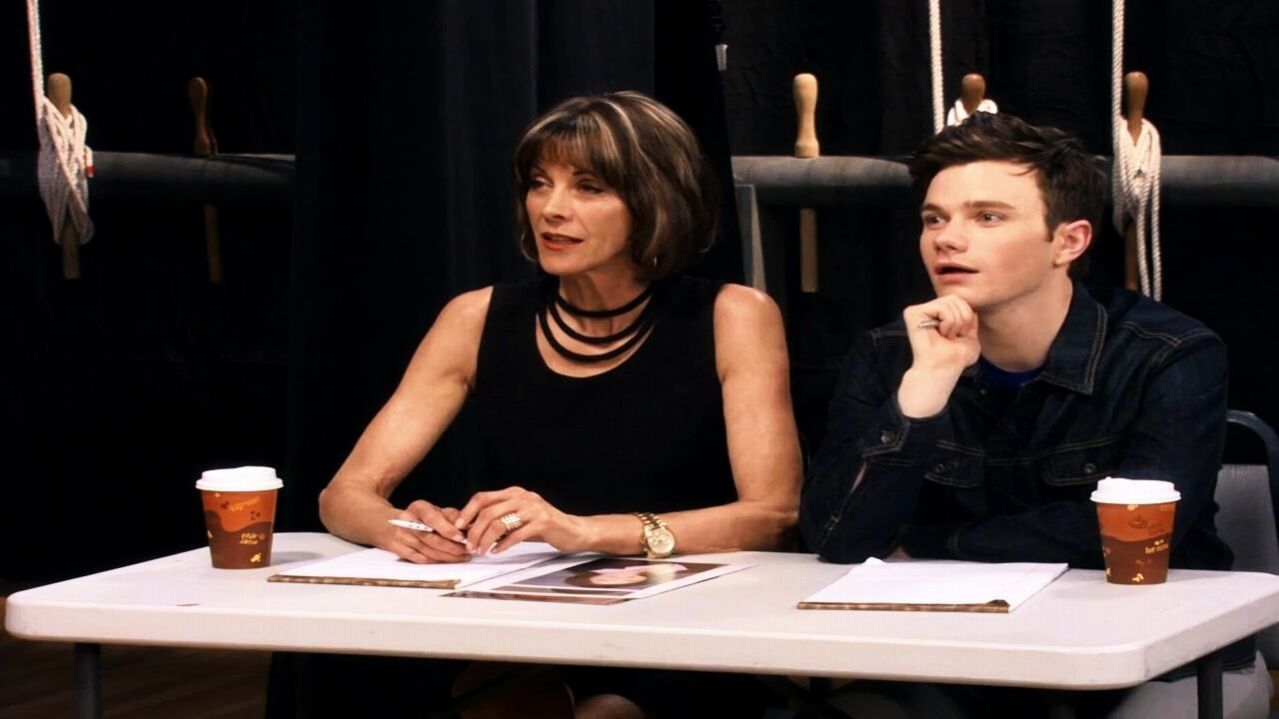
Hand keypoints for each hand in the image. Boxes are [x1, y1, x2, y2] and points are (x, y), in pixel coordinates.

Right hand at [383, 500, 471, 563]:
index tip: (461, 537)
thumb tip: (469, 525)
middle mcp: (407, 521)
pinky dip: (436, 561)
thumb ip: (451, 516)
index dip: (447, 529)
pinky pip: (420, 559)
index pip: (432, 519)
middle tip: (467, 550)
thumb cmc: (417, 516)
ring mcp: (401, 537)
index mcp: (418, 508)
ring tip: (463, 557)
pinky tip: (449, 561)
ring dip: (447, 556)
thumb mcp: (434, 510)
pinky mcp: (399, 550)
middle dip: (451, 547)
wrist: (385, 522)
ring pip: (426, 551)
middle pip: (430, 538)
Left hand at [456, 487, 592, 554]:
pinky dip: (503, 545)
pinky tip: (497, 552)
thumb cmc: (543, 526)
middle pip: (488, 512)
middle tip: (470, 546)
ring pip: (499, 523)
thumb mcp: (519, 517)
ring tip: (481, 551)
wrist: (573, 531)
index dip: (467, 512)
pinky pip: (516, 535)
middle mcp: (523, 497)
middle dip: (474, 531)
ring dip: (486, 540)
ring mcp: (533, 509)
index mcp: (514, 493)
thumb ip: (500, 518)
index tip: (457, 527)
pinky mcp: (542, 523)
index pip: (483, 497)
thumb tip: (471, 528)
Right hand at [904, 296, 980, 373]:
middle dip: (962, 319)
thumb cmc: (954, 358)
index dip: (966, 316)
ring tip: (946, 336)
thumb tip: (972, 309)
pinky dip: (948, 322)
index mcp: (937, 315)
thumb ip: (971, 322)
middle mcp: (926, 311)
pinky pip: (942, 307)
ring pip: (950, 302)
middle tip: (953, 336)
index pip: (959, 301)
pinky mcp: (913, 313)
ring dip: (955, 323)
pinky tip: (940, 334)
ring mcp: (918, 311)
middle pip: (955, 298)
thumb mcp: (971, 338)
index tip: (960, 335)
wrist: (943, 369)